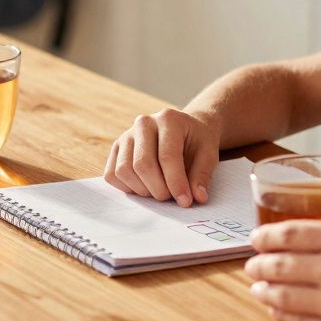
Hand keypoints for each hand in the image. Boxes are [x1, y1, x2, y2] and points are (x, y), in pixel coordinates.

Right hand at [102, 108, 218, 206]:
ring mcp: (126, 135)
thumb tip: (197, 197)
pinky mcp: (116, 148)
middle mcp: (143, 123)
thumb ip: (202, 175)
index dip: (176, 182)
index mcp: (168, 119)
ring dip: (143, 190)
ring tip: (160, 190)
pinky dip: (127, 187)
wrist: (185, 130)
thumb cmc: (196, 142)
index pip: (167, 156)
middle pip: (142, 164)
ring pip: (124, 171)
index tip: (185, 201)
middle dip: (159, 189)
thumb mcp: (209, 154)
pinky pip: (112, 174)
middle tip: (172, 197)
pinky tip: (145, 186)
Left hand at [245, 220, 320, 320]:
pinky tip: (277, 309)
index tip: (257, 237)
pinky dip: (283, 313)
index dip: (268, 235)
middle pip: (281, 262)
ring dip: (265, 289)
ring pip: (284, 293)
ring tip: (257, 287)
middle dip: (260, 262)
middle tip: (252, 264)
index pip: (292, 233)